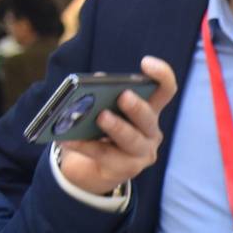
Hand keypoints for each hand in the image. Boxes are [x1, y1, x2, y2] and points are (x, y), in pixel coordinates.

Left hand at [55, 56, 178, 195]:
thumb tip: (95, 82)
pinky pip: (104, 155)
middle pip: (148, 118)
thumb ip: (100, 94)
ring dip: (117, 127)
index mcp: (148, 111)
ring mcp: (141, 154)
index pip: (165, 90)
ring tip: (101, 117)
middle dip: (136, 107)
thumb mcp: (101, 110)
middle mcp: (151, 132)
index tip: (146, 63)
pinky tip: (68, 139)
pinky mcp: (125, 169)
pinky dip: (84, 145)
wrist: (92, 169)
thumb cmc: (99, 132)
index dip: (161, 75)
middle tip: (123, 96)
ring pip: (132, 140)